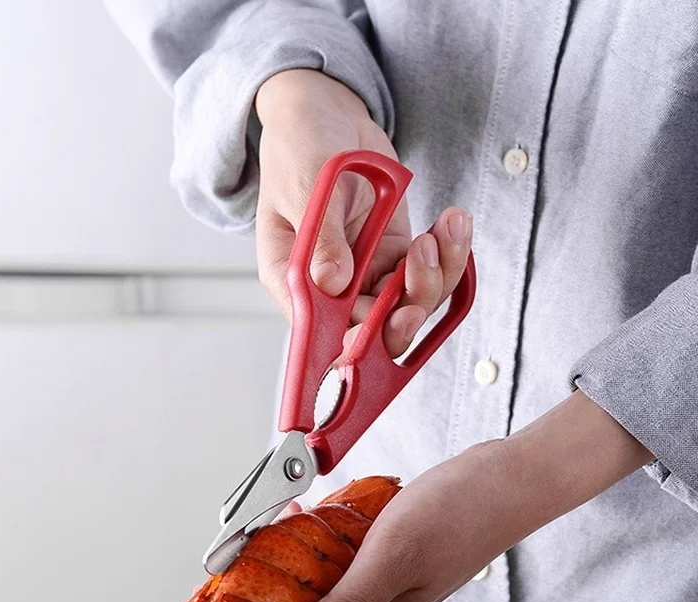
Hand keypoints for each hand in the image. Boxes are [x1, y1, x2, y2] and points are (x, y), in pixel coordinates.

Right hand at [254, 69, 472, 357]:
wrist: (327, 115)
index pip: (321, 333)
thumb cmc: (300, 146)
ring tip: (444, 230)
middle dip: (404, 313)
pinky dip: (448, 253)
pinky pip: (429, 272)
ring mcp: (366, 273)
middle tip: (422, 279)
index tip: (385, 321)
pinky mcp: (394, 254)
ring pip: (408, 304)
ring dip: (436, 276)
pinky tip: (453, 223)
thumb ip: (321, 236)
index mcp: (293, 281)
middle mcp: (330, 288)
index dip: (354, 340)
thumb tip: (333, 283)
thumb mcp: (305, 185)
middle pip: (372, 330)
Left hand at [289, 390, 652, 601]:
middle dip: (275, 582)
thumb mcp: (393, 557)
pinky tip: (317, 512)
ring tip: (282, 522)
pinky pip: (344, 551)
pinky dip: (325, 535)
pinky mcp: (391, 550)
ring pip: (325, 576)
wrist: (505, 477)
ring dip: (299, 554)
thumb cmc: (460, 515)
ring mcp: (385, 576)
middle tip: (255, 546)